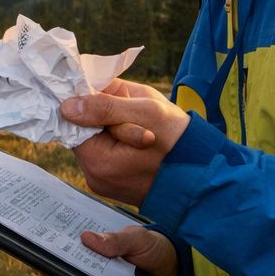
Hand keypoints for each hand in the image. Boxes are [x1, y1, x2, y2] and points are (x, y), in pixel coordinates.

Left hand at [61, 78, 191, 206]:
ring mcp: (104, 183)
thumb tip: (68, 104)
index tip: (104, 91)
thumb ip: (104, 104)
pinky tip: (142, 139)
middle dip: (103, 116)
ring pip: (97, 142)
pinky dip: (120, 141)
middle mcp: (94, 177)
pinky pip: (108, 154)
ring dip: (113, 127)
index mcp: (97, 161)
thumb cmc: (180, 140)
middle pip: (84, 133)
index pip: (73, 123)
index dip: (87, 102)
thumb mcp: (145, 110)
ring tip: (142, 125)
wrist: (207, 175)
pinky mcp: (115, 185)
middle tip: (132, 109)